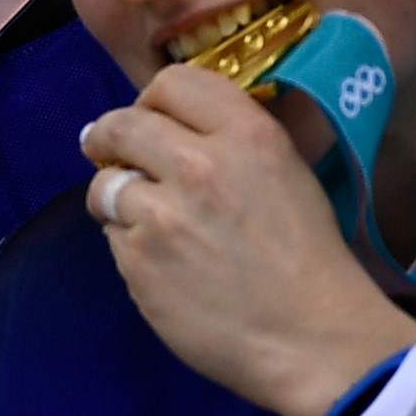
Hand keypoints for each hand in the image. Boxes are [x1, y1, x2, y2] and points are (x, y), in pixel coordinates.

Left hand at [82, 64, 415, 415]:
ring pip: (105, 185)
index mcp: (248, 134)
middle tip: (107, 152)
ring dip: (114, 198)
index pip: (172, 82)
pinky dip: (128, 244)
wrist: (309, 332)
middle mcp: (199, 164)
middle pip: (121, 126)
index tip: (147, 119)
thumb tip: (169, 133)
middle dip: (106, 138)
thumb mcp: (285, 173)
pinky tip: (162, 262)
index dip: (149, 101)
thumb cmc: (308, 256)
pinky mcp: (137, 260)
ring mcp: (161, 213)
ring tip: (144, 219)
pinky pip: (112, 236)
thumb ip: (230, 145)